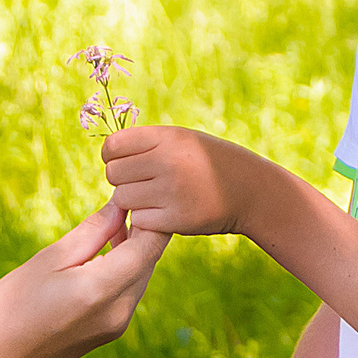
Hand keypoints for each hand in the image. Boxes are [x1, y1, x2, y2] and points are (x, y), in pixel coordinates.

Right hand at [0, 203, 167, 357]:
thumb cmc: (10, 306)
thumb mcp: (50, 259)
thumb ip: (92, 232)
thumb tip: (120, 206)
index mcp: (104, 289)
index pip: (151, 244)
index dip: (151, 214)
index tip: (137, 192)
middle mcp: (119, 312)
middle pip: (149, 260)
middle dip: (143, 229)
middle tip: (126, 198)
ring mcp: (116, 326)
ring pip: (140, 276)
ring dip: (133, 249)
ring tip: (112, 221)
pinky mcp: (108, 333)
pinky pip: (127, 292)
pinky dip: (122, 269)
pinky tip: (102, 253)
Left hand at [100, 126, 277, 236]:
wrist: (250, 190)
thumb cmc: (210, 162)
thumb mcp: (183, 139)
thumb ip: (147, 143)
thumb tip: (108, 154)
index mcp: (167, 138)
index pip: (113, 146)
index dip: (113, 157)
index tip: (125, 163)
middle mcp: (168, 161)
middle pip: (113, 174)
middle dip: (123, 180)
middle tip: (142, 184)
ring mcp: (172, 191)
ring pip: (122, 198)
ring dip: (132, 202)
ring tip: (152, 198)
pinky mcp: (176, 219)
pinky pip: (138, 219)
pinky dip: (146, 219)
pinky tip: (162, 213)